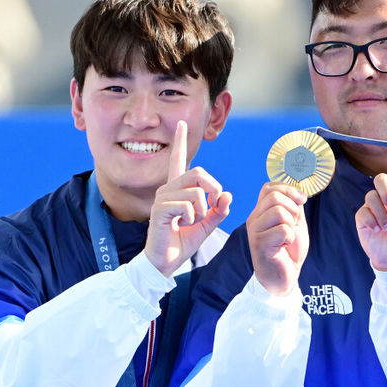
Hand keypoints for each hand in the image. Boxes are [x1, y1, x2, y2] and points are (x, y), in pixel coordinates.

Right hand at [145, 120, 231, 276]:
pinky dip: (192, 218)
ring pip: (195, 191)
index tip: (181, 123)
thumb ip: (219, 209)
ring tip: (192, 221)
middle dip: (213, 188)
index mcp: (178, 189)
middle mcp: (168, 189)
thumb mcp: (207, 224)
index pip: (179, 160)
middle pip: (198, 172)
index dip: (180, 142)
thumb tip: (228, 195)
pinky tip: (181, 225)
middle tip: (214, 205)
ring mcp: (162, 198)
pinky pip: (186, 205)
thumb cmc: (183, 242)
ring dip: (202, 210)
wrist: (165, 262)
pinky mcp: (159, 209)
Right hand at [245, 182, 308, 296]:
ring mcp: (255, 232)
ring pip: (278, 212)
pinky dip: (290, 238)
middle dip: (292, 208)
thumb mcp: (294, 224)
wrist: (284, 278)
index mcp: (261, 212)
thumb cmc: (288, 252)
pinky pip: (283, 230)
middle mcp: (254, 219)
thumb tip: (298, 192)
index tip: (301, 201)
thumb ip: (294, 207)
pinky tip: (284, 246)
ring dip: (291, 224)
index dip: (289, 190)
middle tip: (293, 225)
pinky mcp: (260, 245)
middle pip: (274, 196)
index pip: (269, 187)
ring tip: (287, 237)